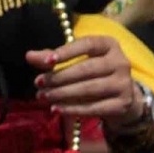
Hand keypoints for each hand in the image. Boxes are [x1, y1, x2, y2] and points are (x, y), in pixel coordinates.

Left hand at [26, 35, 142, 128]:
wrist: (121, 94)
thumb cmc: (92, 70)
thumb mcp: (75, 58)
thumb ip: (52, 56)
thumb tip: (29, 56)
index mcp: (109, 44)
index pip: (87, 44)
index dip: (66, 52)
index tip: (47, 61)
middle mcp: (121, 62)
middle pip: (86, 69)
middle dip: (59, 77)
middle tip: (38, 82)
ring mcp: (124, 84)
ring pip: (89, 89)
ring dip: (63, 94)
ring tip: (43, 96)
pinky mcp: (123, 104)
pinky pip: (95, 108)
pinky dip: (73, 109)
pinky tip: (56, 108)